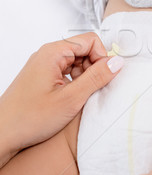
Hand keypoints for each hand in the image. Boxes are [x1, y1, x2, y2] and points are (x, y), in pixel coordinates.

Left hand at [0, 32, 122, 166]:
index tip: (105, 76)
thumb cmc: (28, 118)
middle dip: (94, 68)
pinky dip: (75, 83)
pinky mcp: (43, 77)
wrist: (2, 134)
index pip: (90, 40)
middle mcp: (47, 55)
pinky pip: (67, 72)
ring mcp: (44, 66)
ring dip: (85, 77)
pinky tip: (73, 99)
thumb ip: (97, 78)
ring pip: (77, 62)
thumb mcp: (71, 99)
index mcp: (53, 53)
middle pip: (84, 50)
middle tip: (93, 90)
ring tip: (81, 97)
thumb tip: (117, 63)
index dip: (102, 57)